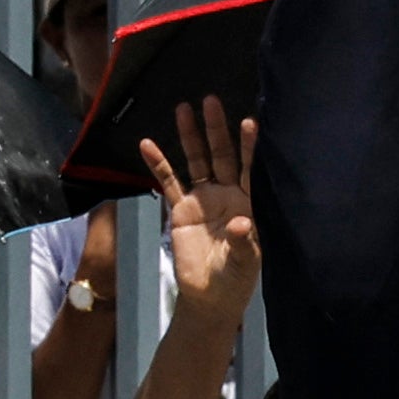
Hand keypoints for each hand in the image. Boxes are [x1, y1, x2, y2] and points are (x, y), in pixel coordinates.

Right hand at [140, 99, 260, 322]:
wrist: (210, 297)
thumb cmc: (235, 280)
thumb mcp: (243, 264)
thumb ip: (243, 243)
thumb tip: (241, 223)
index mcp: (248, 203)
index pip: (250, 169)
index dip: (249, 146)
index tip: (249, 121)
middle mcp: (227, 195)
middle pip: (222, 155)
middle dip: (217, 129)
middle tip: (211, 100)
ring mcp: (203, 199)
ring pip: (197, 161)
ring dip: (190, 136)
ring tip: (184, 108)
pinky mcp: (181, 210)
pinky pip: (168, 183)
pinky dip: (159, 164)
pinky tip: (147, 144)